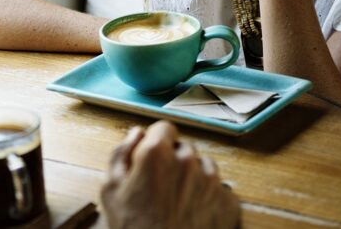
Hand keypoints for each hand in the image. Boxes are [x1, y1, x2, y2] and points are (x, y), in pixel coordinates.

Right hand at [101, 121, 239, 228]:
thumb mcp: (111, 190)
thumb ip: (120, 153)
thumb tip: (135, 134)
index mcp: (157, 154)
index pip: (164, 127)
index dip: (156, 141)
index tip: (153, 156)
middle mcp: (188, 161)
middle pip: (184, 148)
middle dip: (174, 161)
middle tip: (162, 187)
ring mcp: (212, 181)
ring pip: (204, 167)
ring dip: (193, 178)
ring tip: (178, 203)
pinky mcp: (229, 202)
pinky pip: (220, 189)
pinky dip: (209, 198)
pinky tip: (193, 213)